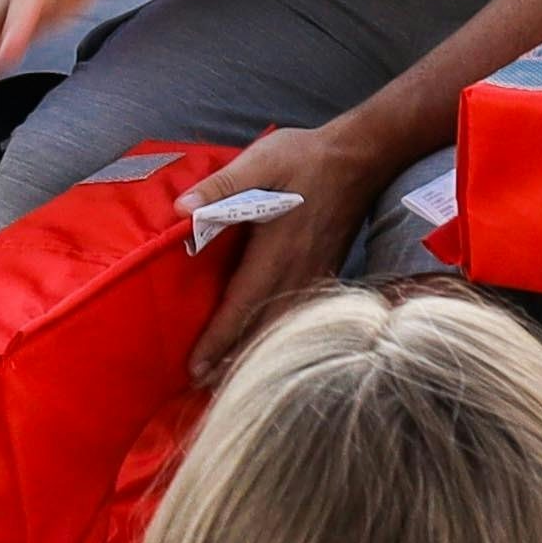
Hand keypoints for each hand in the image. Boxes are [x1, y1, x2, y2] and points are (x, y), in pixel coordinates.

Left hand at [183, 121, 379, 374]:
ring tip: (228, 375)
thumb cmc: (305, 158)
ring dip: (256, 351)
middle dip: (232, 359)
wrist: (361, 157)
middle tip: (202, 385)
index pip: (240, 307)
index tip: (194, 368)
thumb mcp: (258, 162)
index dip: (217, 340)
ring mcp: (314, 274)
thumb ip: (220, 186)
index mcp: (275, 253)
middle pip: (261, 329)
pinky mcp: (325, 269)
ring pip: (282, 325)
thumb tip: (180, 209)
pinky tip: (266, 342)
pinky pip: (298, 313)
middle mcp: (296, 272)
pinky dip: (279, 334)